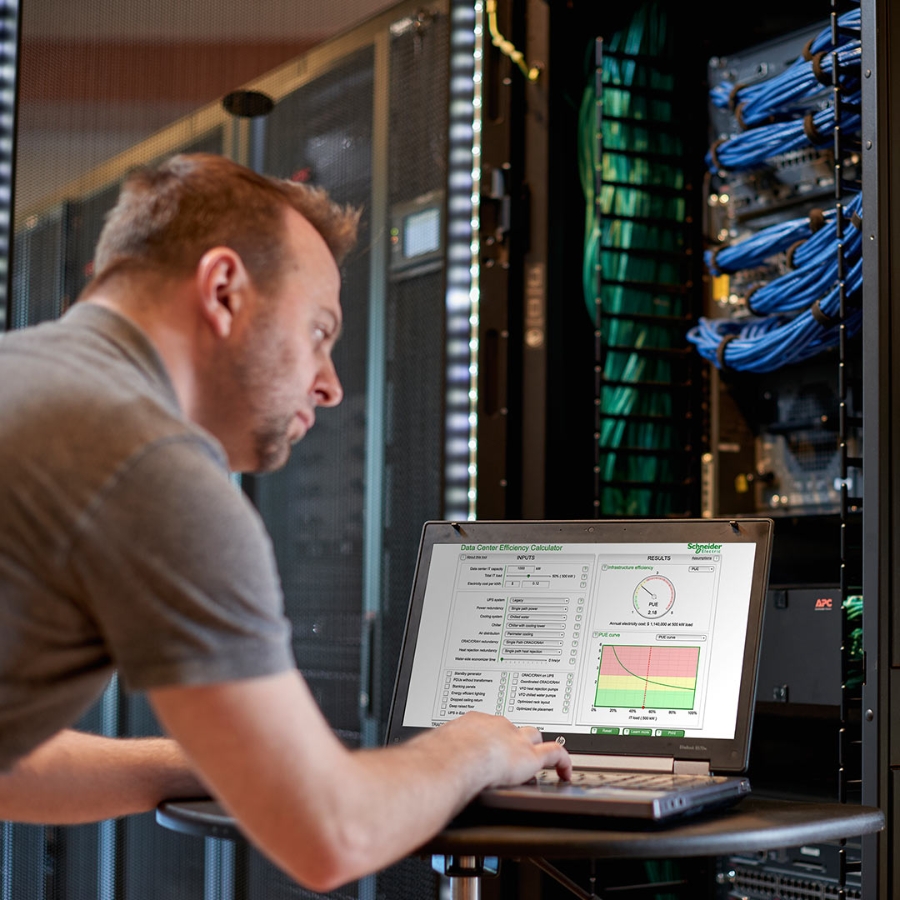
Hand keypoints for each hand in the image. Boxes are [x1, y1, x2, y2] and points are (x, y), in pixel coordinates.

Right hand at [437, 712, 571, 787]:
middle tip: (512, 754)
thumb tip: (422, 768)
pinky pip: (555, 754)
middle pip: (513, 728)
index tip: (488, 748)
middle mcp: (496, 725)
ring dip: (536, 748)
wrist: (453, 758)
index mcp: (473, 722)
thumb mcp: (435, 750)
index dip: (491, 738)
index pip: (487, 726)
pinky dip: (563, 762)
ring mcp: (514, 739)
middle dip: (514, 739)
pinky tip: (565, 773)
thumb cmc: (439, 756)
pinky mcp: (529, 757)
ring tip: (539, 760)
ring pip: (534, 737)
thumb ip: (436, 756)